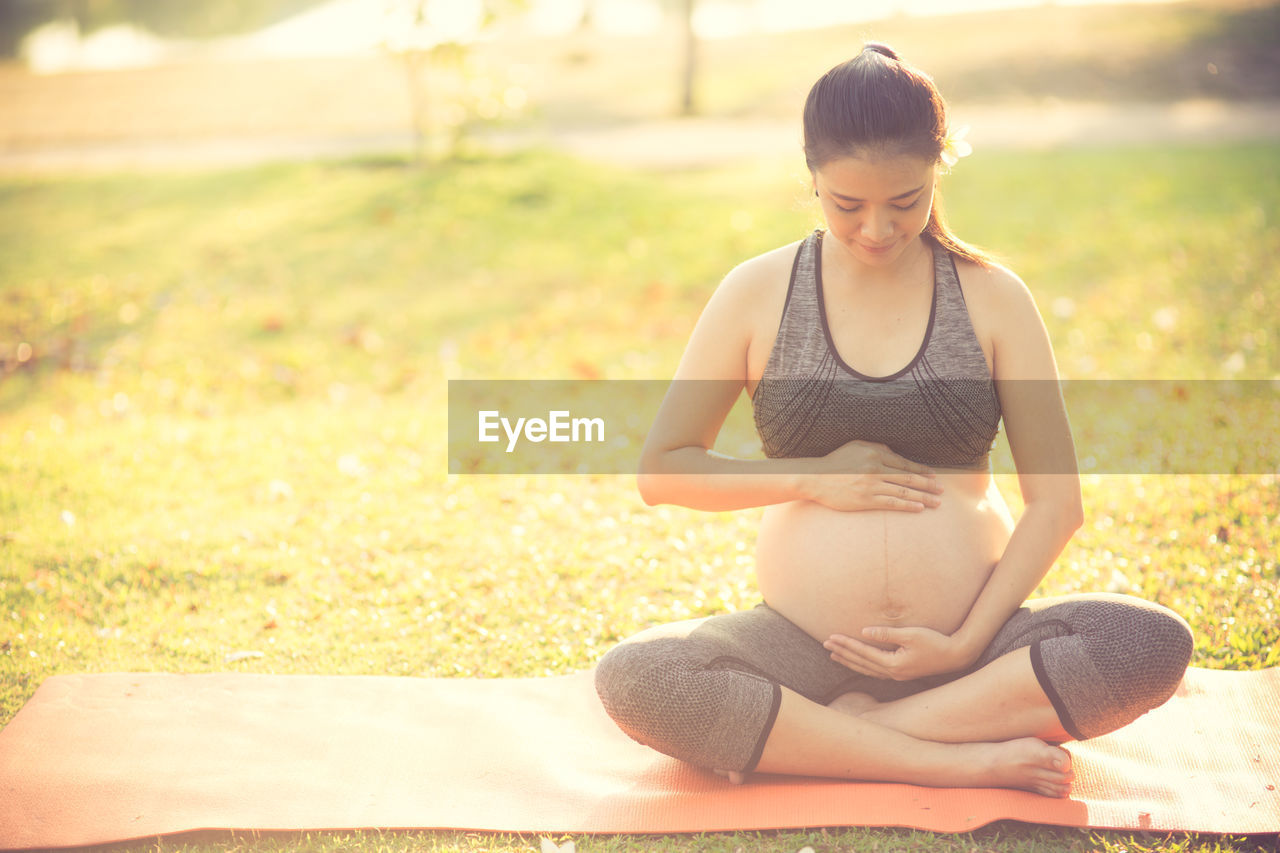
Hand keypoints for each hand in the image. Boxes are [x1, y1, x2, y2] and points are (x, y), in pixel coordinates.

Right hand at [802, 440, 942, 511]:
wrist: (815, 479)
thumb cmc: (835, 462)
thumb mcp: (855, 446)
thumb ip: (876, 447)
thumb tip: (894, 452)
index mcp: (875, 453)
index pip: (904, 462)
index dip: (921, 470)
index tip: (933, 476)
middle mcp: (875, 468)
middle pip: (909, 477)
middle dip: (928, 485)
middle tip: (942, 490)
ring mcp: (871, 485)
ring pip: (904, 491)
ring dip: (923, 497)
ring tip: (936, 502)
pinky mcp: (866, 500)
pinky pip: (892, 503)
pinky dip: (907, 506)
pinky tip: (919, 508)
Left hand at [823, 625, 973, 680]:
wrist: (956, 656)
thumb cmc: (935, 642)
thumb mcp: (911, 634)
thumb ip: (886, 634)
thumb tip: (864, 632)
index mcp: (894, 664)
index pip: (863, 653)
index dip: (846, 644)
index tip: (831, 636)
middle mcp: (893, 673)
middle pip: (861, 663)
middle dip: (843, 652)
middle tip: (825, 644)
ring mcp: (897, 676)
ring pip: (866, 669)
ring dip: (850, 661)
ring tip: (834, 654)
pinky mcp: (902, 673)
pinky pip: (875, 671)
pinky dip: (862, 666)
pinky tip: (856, 663)